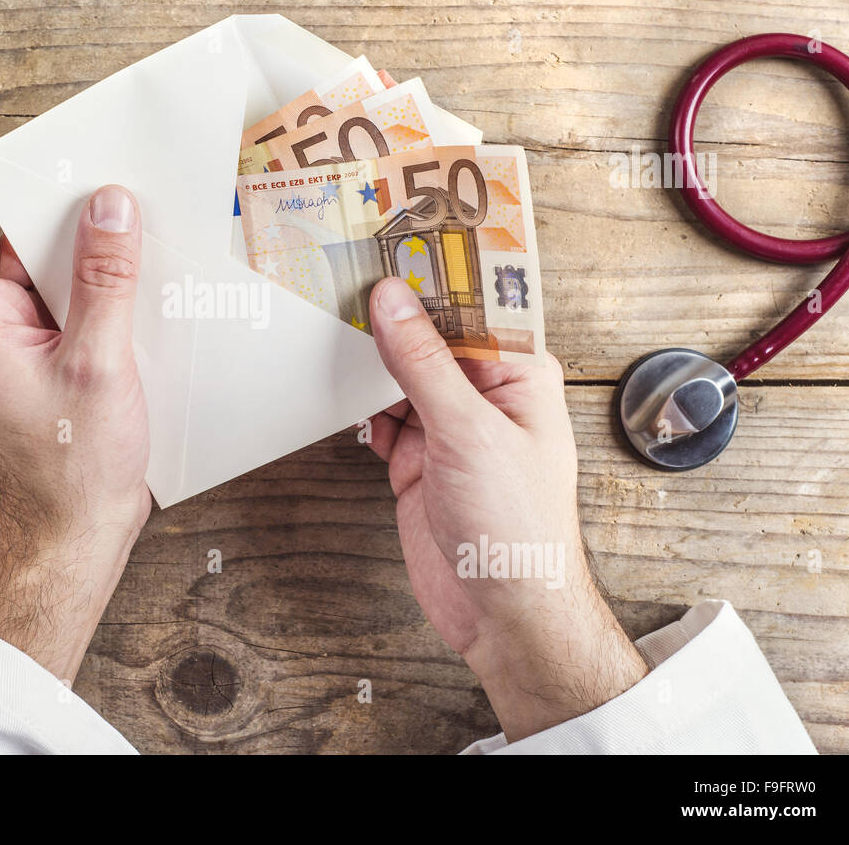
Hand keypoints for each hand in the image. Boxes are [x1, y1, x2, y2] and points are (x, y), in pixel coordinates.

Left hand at [0, 177, 151, 682]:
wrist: (78, 532)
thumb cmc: (74, 467)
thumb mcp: (98, 363)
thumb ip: (105, 281)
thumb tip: (110, 206)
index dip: (2, 182)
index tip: (52, 157)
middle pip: (10, 240)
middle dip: (60, 212)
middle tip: (111, 185)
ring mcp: (16, 343)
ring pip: (44, 271)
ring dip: (87, 252)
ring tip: (134, 231)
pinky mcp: (46, 359)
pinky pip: (66, 303)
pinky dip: (99, 287)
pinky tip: (139, 281)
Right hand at [366, 277, 646, 741]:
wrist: (502, 613)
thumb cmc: (518, 527)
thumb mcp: (468, 432)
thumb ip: (423, 363)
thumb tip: (392, 300)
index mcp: (519, 373)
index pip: (471, 304)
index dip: (430, 271)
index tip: (388, 236)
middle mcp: (484, 394)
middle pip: (429, 335)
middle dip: (390, 314)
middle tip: (341, 274)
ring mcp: (448, 427)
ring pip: (398, 374)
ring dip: (368, 362)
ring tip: (330, 327)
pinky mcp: (416, 459)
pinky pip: (380, 416)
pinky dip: (360, 410)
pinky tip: (343, 397)